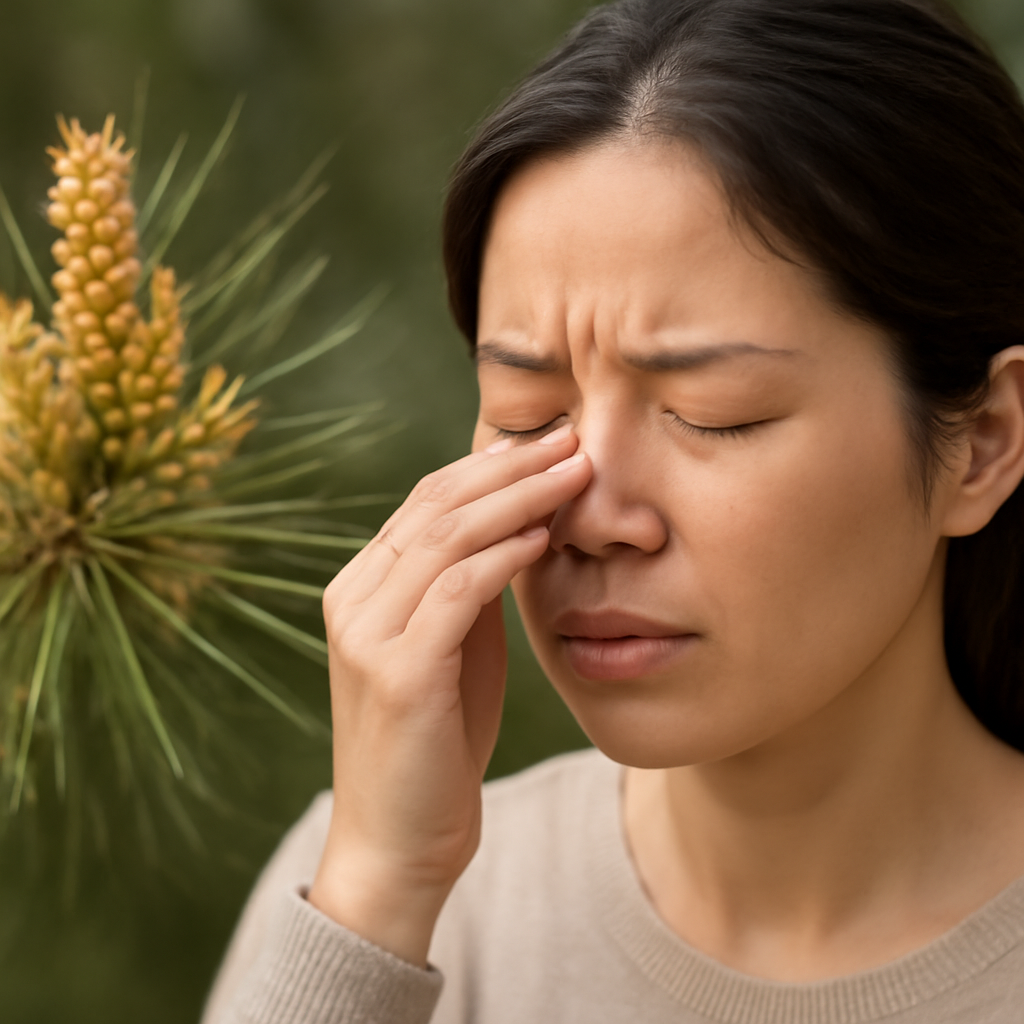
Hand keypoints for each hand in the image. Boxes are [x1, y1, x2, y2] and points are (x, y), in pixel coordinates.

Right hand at [308, 426, 589, 965]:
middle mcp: (353, 598)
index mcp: (362, 587)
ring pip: (446, 537)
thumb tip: (518, 523)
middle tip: (573, 440)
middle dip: (512, 467)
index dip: (490, 466)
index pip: (426, 501)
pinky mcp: (396, 671)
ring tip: (575, 474)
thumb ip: (468, 588)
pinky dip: (503, 557)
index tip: (550, 443)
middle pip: (436, 505)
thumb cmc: (436, 743)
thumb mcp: (453, 649)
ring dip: (519, 499)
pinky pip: (456, 591)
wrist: (399, 841)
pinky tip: (544, 537)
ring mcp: (367, 633)